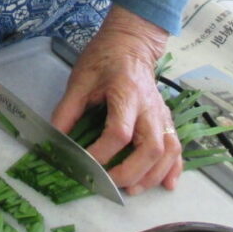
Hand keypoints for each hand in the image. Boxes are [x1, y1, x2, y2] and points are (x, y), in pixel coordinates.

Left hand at [51, 6, 181, 193]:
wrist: (131, 42)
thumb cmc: (103, 58)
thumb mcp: (80, 80)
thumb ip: (67, 110)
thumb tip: (55, 140)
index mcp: (126, 93)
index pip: (119, 132)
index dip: (102, 153)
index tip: (84, 162)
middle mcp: (149, 106)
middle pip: (151, 147)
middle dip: (132, 172)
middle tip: (110, 182)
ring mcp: (161, 113)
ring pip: (168, 150)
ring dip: (153, 175)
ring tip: (132, 189)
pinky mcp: (166, 118)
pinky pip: (177, 146)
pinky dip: (174, 167)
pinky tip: (167, 184)